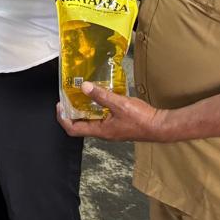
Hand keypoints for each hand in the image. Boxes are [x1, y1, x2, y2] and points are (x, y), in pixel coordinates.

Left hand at [56, 82, 170, 141]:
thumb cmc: (141, 119)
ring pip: (91, 121)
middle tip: (68, 98)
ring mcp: (111, 130)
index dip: (63, 118)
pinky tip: (100, 97)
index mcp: (100, 131)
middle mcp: (103, 133)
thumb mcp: (119, 104)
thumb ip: (101, 95)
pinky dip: (96, 108)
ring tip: (81, 95)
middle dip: (71, 112)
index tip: (60, 105)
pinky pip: (101, 118)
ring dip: (83, 110)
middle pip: (79, 126)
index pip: (73, 129)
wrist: (160, 126)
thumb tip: (84, 87)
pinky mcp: (118, 125)